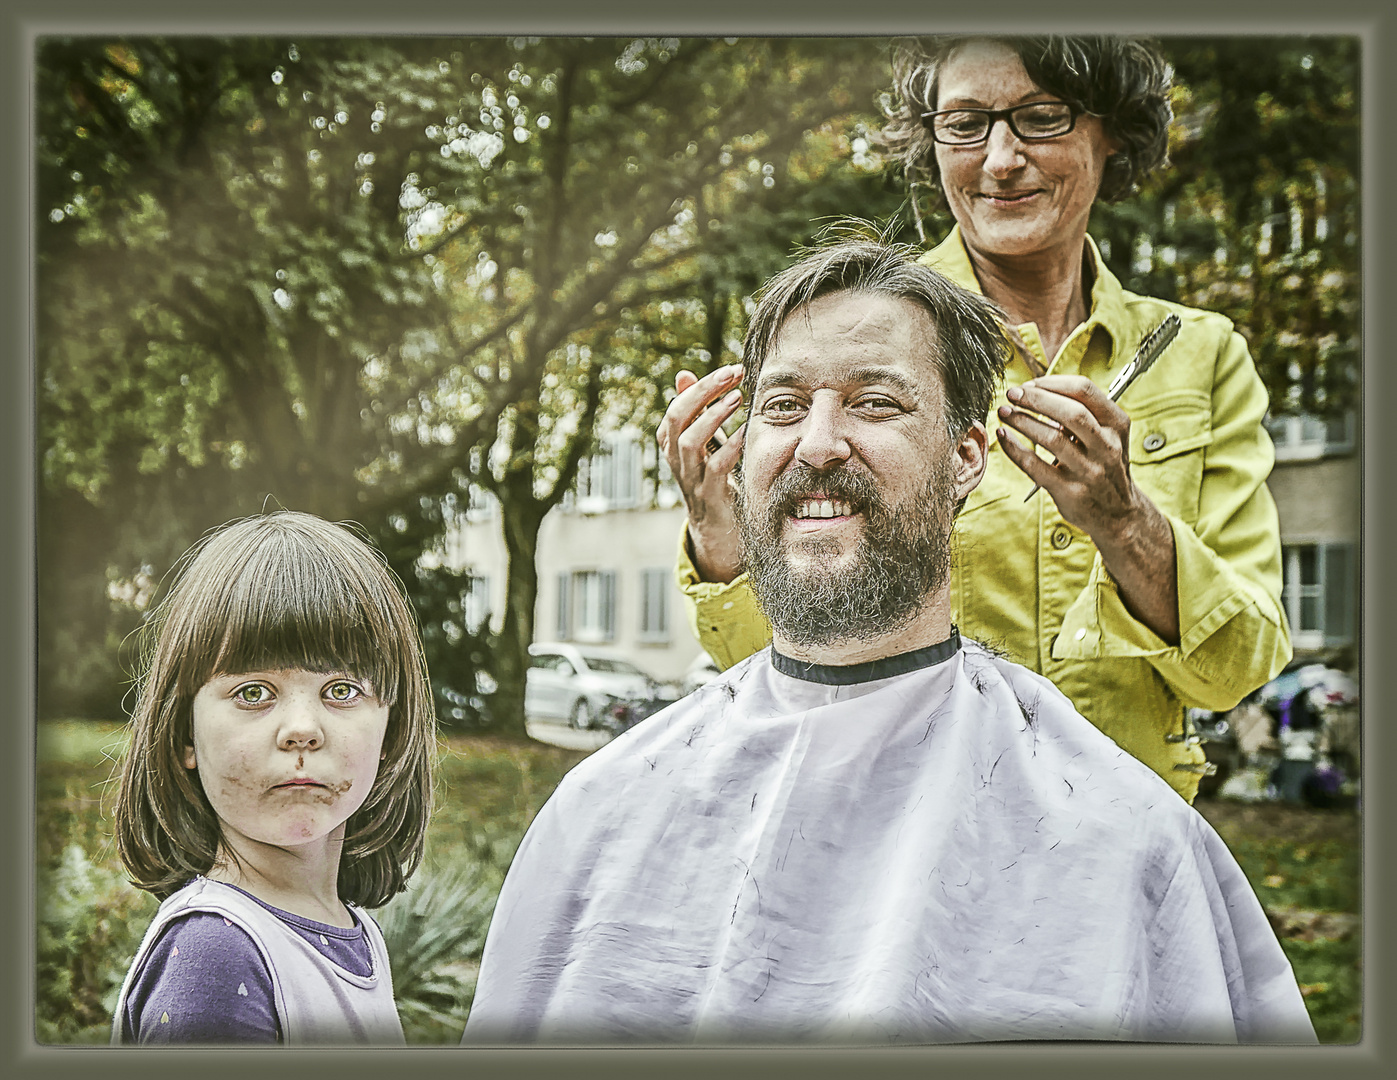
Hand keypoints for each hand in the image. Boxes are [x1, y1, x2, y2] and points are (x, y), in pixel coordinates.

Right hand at [657, 365, 745, 583]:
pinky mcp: (711, 497)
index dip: (699, 387)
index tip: (730, 370)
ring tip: (738, 398)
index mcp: (673, 447)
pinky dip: (731, 447)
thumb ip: (696, 412)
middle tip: (734, 374)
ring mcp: (692, 481)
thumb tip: (683, 374)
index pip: (675, 409)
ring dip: (712, 417)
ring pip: (688, 443)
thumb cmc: (713, 480)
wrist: (719, 533)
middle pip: (676, 419)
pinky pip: (715, 469)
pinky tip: (748, 432)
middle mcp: (677, 462)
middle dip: (703, 393)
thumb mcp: (704, 444)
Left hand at [995, 375, 1139, 537]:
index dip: (1052, 383)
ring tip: (1005, 412)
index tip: (1030, 384)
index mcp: (1116, 425)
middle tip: (1012, 394)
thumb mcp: (1108, 435)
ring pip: (1052, 439)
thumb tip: (1036, 390)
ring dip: (1022, 421)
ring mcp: (1089, 471)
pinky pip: (1036, 466)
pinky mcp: (1069, 491)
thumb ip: (1083, 412)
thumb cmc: (1104, 466)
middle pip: (1070, 412)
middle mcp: (1107, 446)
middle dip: (1036, 399)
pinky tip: (1003, 437)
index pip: (1085, 390)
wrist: (1117, 513)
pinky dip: (1015, 449)